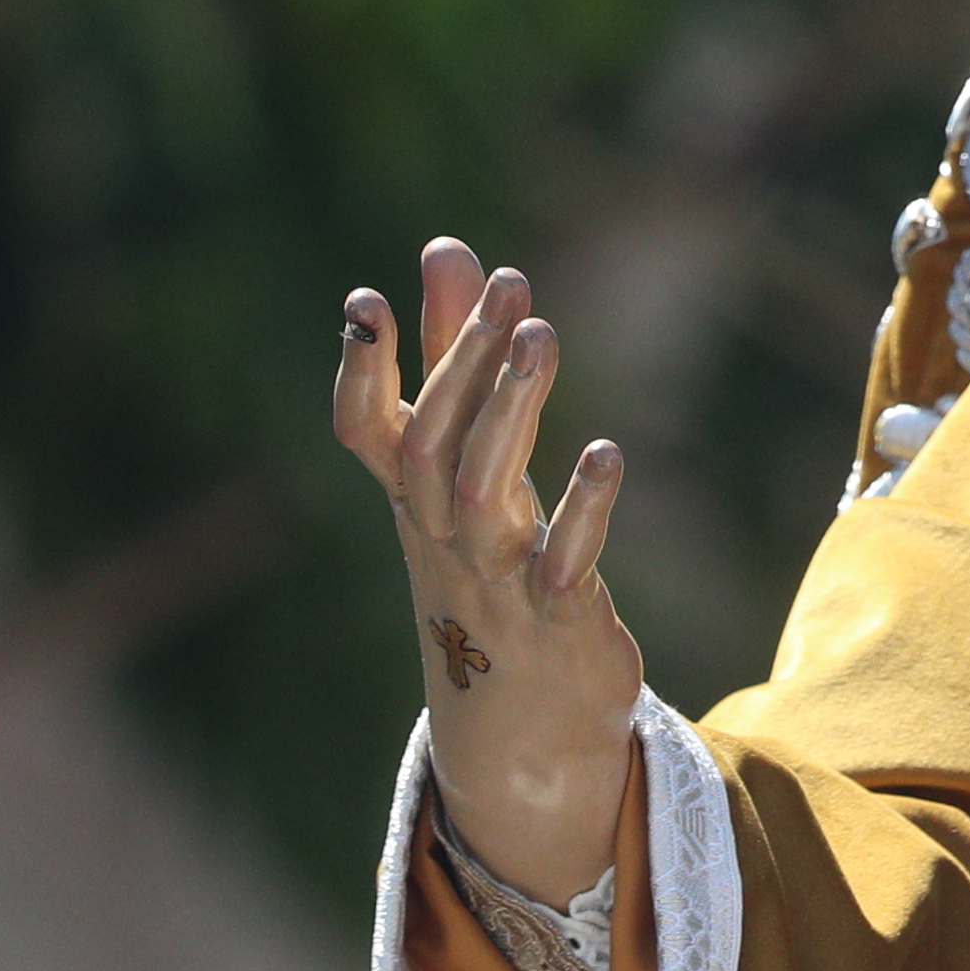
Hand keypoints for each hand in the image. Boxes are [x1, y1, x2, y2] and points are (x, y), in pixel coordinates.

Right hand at [332, 236, 643, 903]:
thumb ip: (452, 357)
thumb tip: (444, 247)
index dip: (362, 372)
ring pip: (484, 494)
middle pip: (432, 447)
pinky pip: (563, 565)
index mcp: (416, 498)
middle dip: (461, 363)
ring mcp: (496, 581)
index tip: (364, 301)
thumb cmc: (490, 562)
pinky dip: (583, 512)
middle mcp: (444, 535)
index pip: (369, 432)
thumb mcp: (467, 461)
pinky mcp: (559, 620)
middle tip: (507, 283)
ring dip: (511, 412)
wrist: (522, 723)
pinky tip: (606, 454)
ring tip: (539, 335)